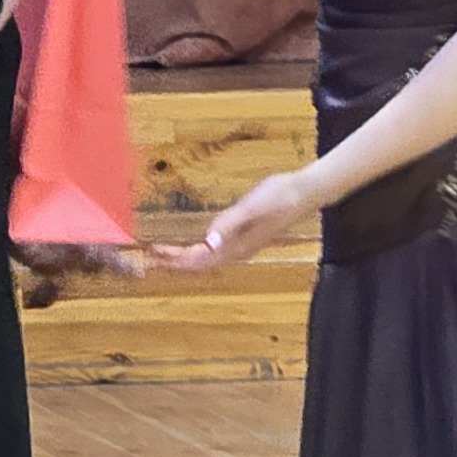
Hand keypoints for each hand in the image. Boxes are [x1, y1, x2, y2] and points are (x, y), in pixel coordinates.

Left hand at [147, 168, 318, 271]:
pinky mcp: (245, 236)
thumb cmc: (281, 196)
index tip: (155, 256)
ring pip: (207, 258)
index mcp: (237, 246)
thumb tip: (207, 241)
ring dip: (185, 256)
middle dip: (175, 261)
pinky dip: (199, 248)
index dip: (176, 260)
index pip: (200, 260)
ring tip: (164, 251)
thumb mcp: (253, 207)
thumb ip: (229, 223)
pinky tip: (194, 242)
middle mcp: (238, 250)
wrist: (306, 193)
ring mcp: (242, 245)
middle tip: (150, 255)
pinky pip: (215, 249)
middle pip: (201, 263)